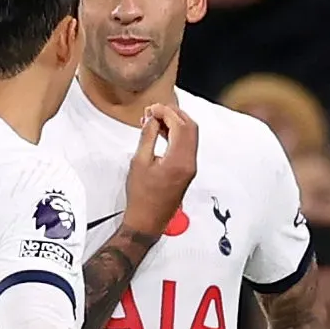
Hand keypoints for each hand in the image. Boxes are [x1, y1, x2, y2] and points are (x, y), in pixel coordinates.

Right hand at [123, 103, 198, 235]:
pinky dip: (176, 134)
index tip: (152, 108)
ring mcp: (190, 167)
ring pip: (190, 136)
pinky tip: (161, 132)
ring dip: (176, 123)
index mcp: (179, 160)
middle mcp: (190, 162)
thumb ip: (147, 137)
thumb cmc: (141, 196)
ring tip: (155, 119)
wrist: (147, 220)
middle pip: (190, 127)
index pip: (179, 125)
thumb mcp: (139, 162)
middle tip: (155, 109)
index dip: (166, 112)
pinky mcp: (187, 171)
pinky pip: (186, 146)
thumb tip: (152, 119)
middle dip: (174, 114)